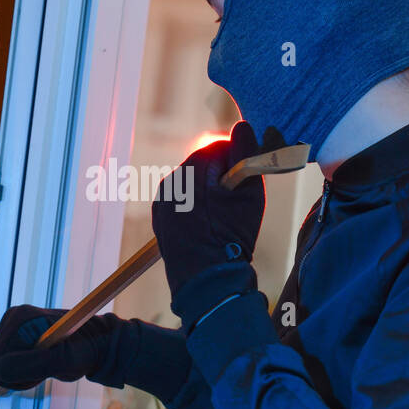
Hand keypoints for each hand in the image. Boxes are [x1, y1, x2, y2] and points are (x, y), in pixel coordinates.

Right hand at [0, 305, 116, 389]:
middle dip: (15, 375)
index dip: (15, 375)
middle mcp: (12, 318)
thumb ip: (33, 364)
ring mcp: (11, 326)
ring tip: (43, 369)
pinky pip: (3, 363)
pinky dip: (19, 372)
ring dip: (18, 375)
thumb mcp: (63, 361)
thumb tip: (0, 369)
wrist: (98, 342)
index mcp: (20, 318)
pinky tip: (38, 366)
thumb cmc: (85, 350)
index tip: (40, 374)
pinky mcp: (13, 336)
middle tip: (43, 373)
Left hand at [151, 120, 264, 317]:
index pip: (216, 148)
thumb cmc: (230, 237)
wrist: (207, 283)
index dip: (237, 161)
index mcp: (188, 173)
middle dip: (221, 177)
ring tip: (224, 218)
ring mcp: (162, 204)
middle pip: (202, 166)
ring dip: (209, 193)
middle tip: (237, 202)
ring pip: (192, 185)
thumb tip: (241, 126)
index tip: (247, 179)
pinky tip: (210, 227)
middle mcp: (169, 184)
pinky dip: (197, 208)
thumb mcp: (248, 193)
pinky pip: (182, 203)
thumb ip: (245, 155)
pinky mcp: (161, 221)